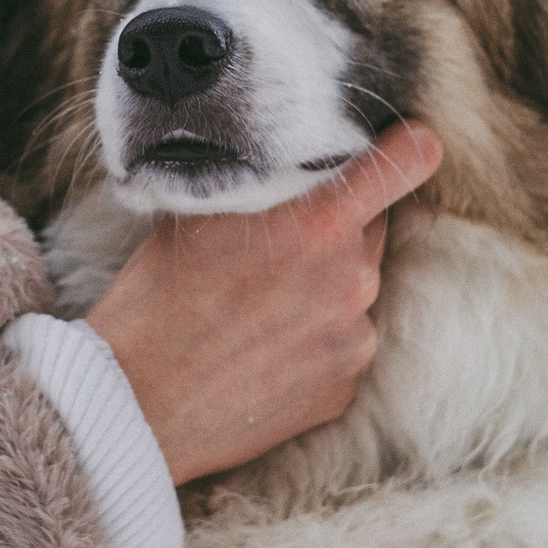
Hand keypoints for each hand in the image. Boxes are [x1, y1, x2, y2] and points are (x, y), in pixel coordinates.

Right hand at [84, 122, 441, 484]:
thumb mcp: (205, 214)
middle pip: (369, 229)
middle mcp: (352, 277)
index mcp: (320, 221)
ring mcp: (354, 337)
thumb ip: (269, 184)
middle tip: (274, 248)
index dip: (410, 148)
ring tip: (256, 309)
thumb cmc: (157, 296)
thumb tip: (295, 159)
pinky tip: (261, 350)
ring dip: (321, 288)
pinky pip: (342, 344)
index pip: (406, 162)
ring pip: (354, 289)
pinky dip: (313, 342)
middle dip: (335, 229)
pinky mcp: (345, 387)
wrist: (138, 402)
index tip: (409, 144)